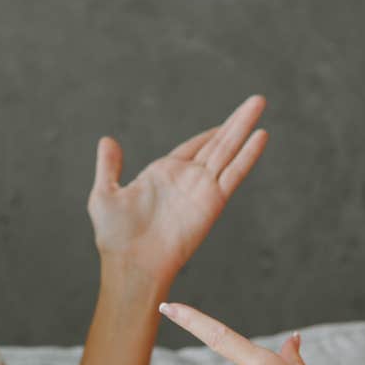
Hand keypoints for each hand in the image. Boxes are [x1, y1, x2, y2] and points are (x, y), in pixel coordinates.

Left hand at [88, 95, 267, 294]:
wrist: (131, 264)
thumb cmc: (115, 237)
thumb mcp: (104, 194)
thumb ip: (109, 166)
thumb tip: (107, 140)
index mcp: (163, 174)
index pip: (194, 146)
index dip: (210, 133)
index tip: (228, 121)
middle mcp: (187, 178)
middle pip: (218, 143)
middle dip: (236, 121)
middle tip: (257, 100)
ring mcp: (201, 188)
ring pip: (228, 150)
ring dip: (244, 127)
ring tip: (260, 103)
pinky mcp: (212, 201)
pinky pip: (234, 173)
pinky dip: (247, 155)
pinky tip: (260, 136)